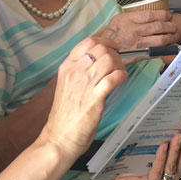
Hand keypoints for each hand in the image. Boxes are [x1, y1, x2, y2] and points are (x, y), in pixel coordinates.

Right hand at [38, 38, 127, 160]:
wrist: (58, 138)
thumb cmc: (64, 115)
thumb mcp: (67, 85)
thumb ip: (79, 72)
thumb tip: (98, 63)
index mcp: (67, 67)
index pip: (88, 42)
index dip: (105, 41)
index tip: (113, 47)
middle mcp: (74, 72)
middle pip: (101, 48)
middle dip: (115, 53)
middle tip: (118, 64)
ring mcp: (84, 84)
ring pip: (109, 60)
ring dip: (120, 64)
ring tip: (120, 73)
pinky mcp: (95, 98)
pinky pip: (113, 78)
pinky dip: (122, 76)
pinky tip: (122, 80)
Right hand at [96, 10, 177, 51]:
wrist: (101, 51)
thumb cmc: (111, 35)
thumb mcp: (119, 21)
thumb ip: (133, 17)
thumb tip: (150, 16)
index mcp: (127, 20)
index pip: (149, 15)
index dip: (162, 14)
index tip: (168, 15)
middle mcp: (133, 31)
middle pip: (157, 26)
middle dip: (170, 26)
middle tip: (174, 26)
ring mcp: (136, 44)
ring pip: (160, 39)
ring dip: (171, 37)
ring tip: (175, 35)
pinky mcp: (138, 54)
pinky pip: (156, 51)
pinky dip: (166, 49)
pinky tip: (171, 46)